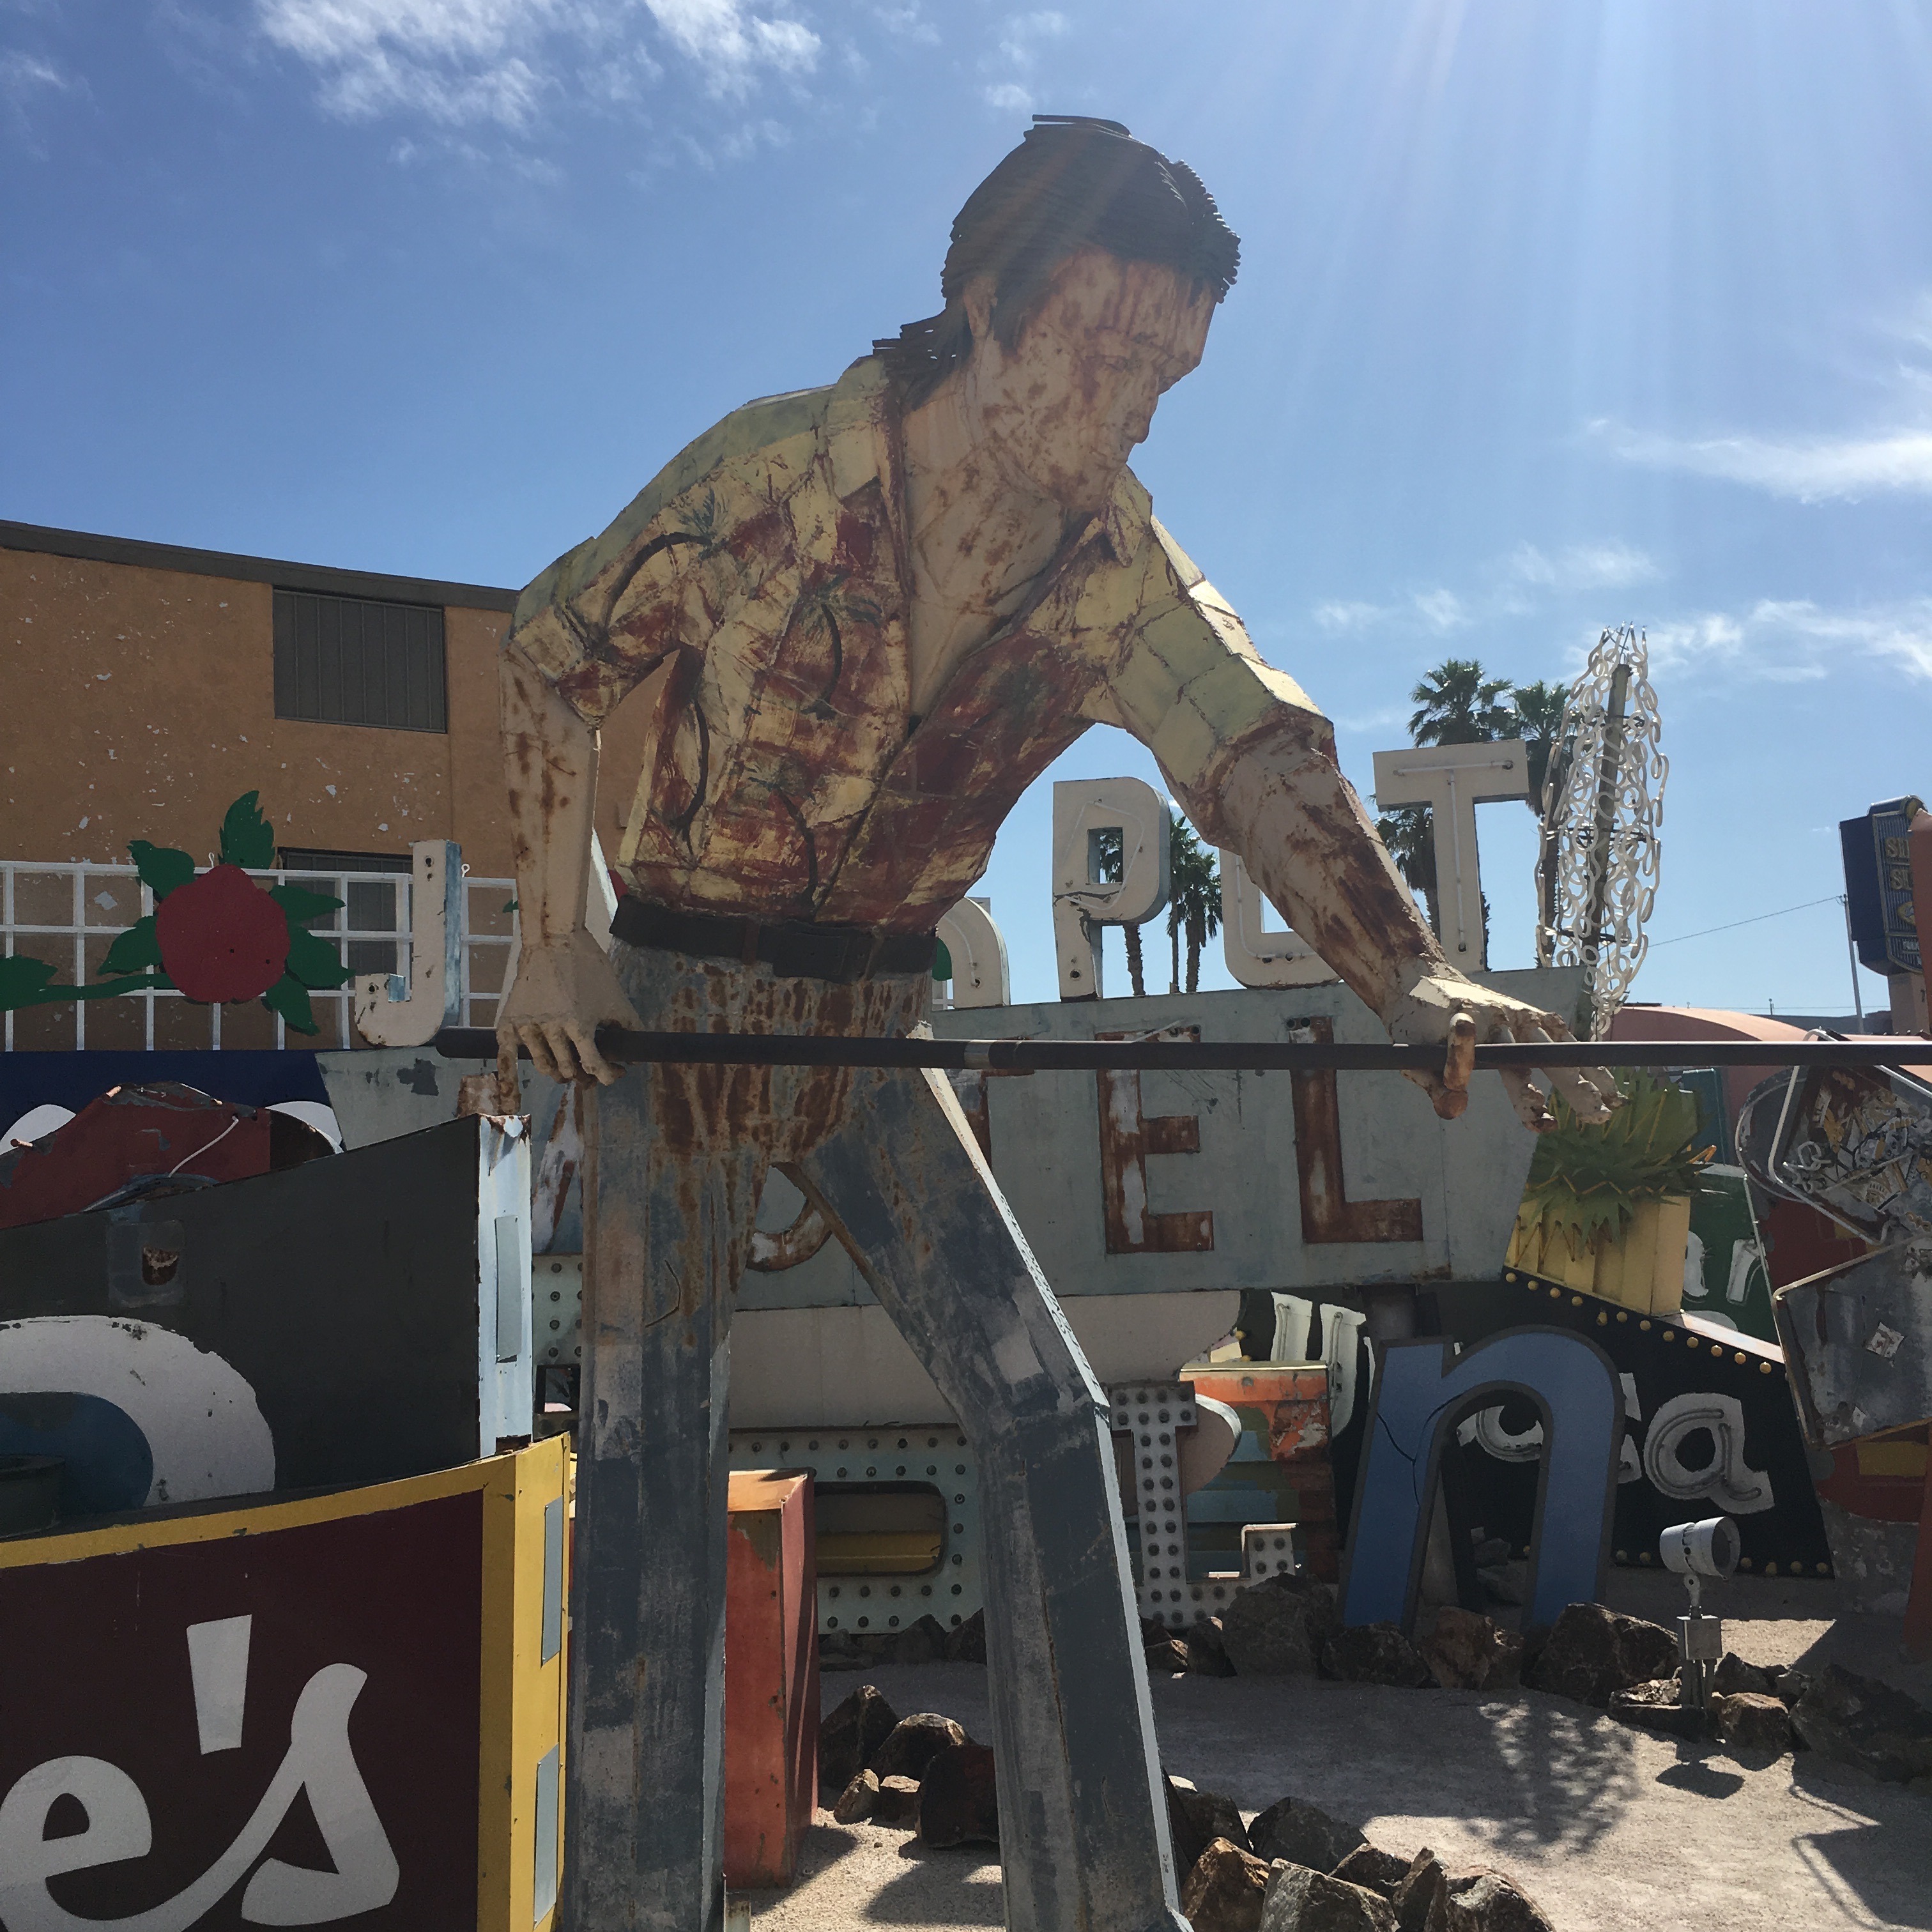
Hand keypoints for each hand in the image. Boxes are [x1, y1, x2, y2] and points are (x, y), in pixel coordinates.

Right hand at [496, 928, 640, 1086]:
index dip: (610, 1075)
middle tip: (591, 1070)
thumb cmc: (589, 967)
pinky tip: (511, 1101)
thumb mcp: (615, 997)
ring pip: (545, 1067)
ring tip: (570, 1068)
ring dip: (561, 1073)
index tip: (617, 1071)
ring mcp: (528, 1027)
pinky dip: (509, 1082)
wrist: (553, 940)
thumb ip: (629, 1027)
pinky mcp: (509, 1022)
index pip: (594, 1066)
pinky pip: (506, 1058)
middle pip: (569, 1071)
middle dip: (585, 1075)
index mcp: (579, 1025)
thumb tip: (635, 1055)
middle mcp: (551, 1029)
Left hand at [1385, 964, 1617, 1132]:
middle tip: (1562, 1122)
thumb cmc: (1416, 1024)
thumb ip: (1431, 1084)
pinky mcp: (1527, 1013)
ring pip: (1551, 1048)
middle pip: (1524, 1054)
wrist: (1422, 980)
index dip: (1457, 1062)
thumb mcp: (1411, 1055)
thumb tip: (1458, 1110)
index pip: (1461, 1044)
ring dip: (1579, 1079)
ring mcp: (1514, 1013)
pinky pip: (1559, 1035)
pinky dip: (1582, 1058)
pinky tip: (1605, 1084)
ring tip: (1606, 1109)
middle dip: (1545, 1089)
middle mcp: (1492, 1015)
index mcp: (1456, 1019)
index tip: (1456, 1089)